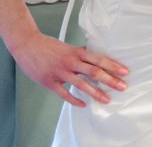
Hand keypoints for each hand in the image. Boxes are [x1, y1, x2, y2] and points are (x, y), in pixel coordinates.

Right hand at [11, 31, 127, 106]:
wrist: (28, 46)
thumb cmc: (49, 46)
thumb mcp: (68, 47)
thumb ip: (81, 51)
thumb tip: (95, 52)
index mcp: (77, 52)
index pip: (99, 59)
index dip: (112, 65)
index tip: (124, 71)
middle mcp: (71, 62)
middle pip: (94, 72)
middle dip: (110, 80)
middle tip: (122, 86)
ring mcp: (60, 72)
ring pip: (81, 84)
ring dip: (95, 93)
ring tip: (106, 99)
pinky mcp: (50, 82)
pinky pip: (64, 93)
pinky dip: (74, 100)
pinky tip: (84, 105)